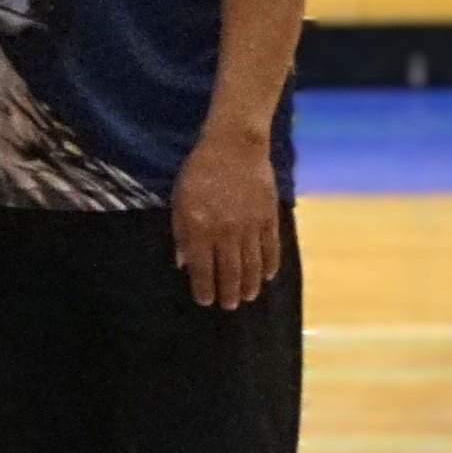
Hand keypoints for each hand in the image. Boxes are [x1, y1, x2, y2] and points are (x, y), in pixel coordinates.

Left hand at [172, 129, 283, 309]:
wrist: (234, 147)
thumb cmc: (199, 173)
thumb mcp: (179, 202)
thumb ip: (182, 235)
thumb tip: (183, 263)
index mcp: (200, 228)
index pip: (203, 268)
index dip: (204, 288)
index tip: (206, 301)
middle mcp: (227, 231)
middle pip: (230, 271)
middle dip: (229, 292)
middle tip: (230, 306)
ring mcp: (251, 225)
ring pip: (253, 264)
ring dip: (250, 284)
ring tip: (248, 297)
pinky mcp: (269, 217)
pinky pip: (272, 247)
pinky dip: (270, 264)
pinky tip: (267, 276)